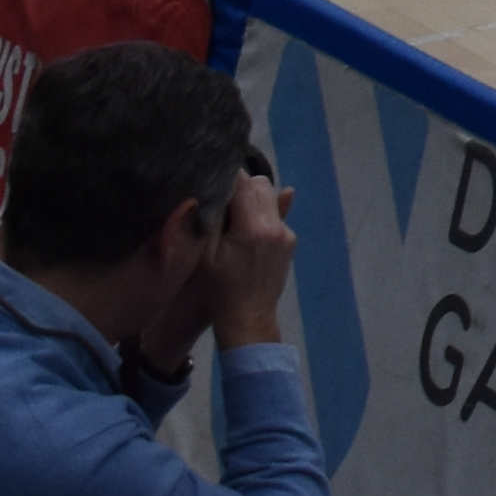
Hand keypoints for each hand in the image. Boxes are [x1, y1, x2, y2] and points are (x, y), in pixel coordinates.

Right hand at [203, 170, 298, 344]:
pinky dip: (261, 216)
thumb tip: (217, 187)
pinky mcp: (290, 241)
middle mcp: (274, 227)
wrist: (247, 317)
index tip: (212, 181)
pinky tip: (245, 234)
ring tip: (232, 220)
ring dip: (252, 200)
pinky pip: (276, 215)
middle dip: (240, 187)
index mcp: (251, 228)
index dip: (225, 178)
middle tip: (221, 204)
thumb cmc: (217, 289)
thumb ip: (213, 218)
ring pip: (270, 196)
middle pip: (260, 183)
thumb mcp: (205, 255)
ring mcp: (286, 234)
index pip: (242, 182)